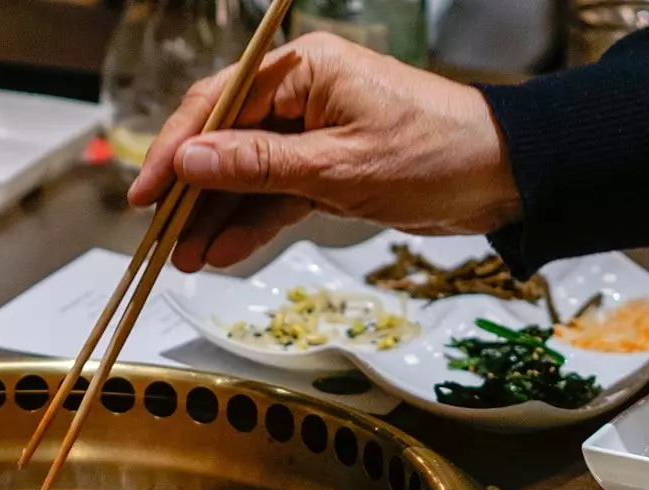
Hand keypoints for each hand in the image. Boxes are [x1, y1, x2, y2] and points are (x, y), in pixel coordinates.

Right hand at [128, 32, 520, 271]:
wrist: (501, 178)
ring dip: (216, 219)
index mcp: (302, 70)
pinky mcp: (327, 171)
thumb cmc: (434, 153)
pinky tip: (223, 254)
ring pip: (246, 177)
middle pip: (224, 143)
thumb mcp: (337, 167)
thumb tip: (192, 162)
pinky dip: (251, 225)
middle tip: (160, 238)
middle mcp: (302, 96)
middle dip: (190, 195)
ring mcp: (313, 135)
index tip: (146, 194)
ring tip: (186, 260)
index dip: (176, 151)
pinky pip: (275, 196)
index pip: (217, 105)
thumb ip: (258, 165)